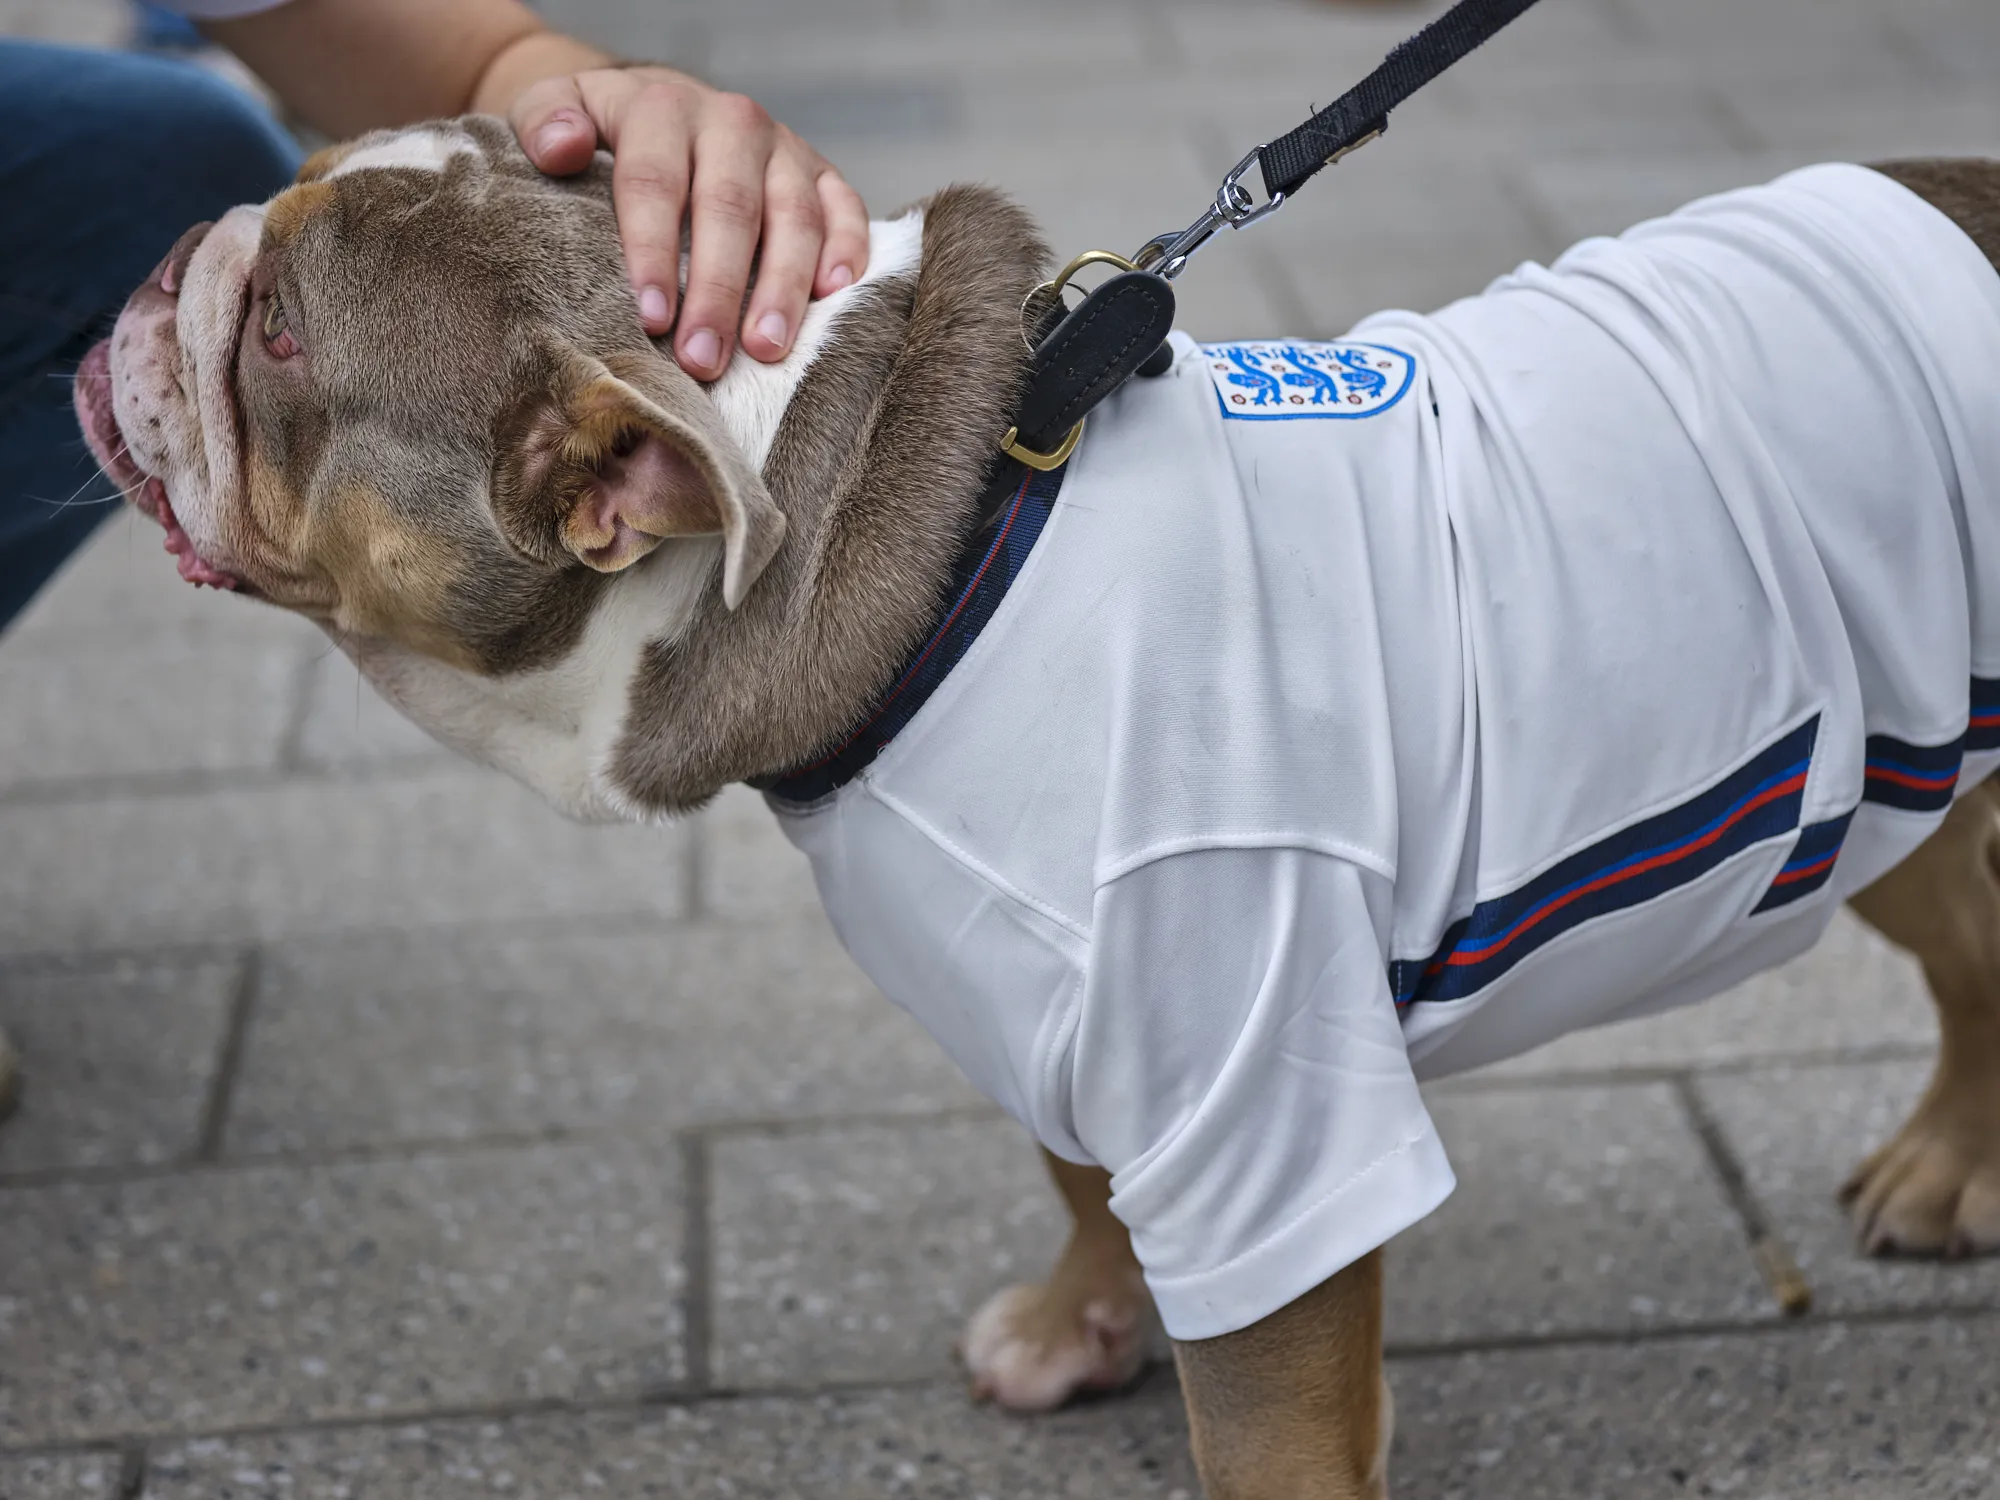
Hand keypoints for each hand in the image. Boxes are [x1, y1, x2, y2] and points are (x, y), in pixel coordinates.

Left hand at [510, 65, 869, 378]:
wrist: (664, 109)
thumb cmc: (604, 133)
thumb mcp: (557, 107)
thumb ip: (544, 121)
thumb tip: (560, 148)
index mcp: (663, 109)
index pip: (656, 183)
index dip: (653, 253)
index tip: (651, 318)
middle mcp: (732, 122)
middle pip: (730, 208)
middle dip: (718, 290)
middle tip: (702, 359)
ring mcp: (784, 148)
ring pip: (794, 217)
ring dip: (783, 288)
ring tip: (765, 350)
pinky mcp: (823, 173)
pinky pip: (846, 210)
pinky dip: (848, 251)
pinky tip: (833, 297)